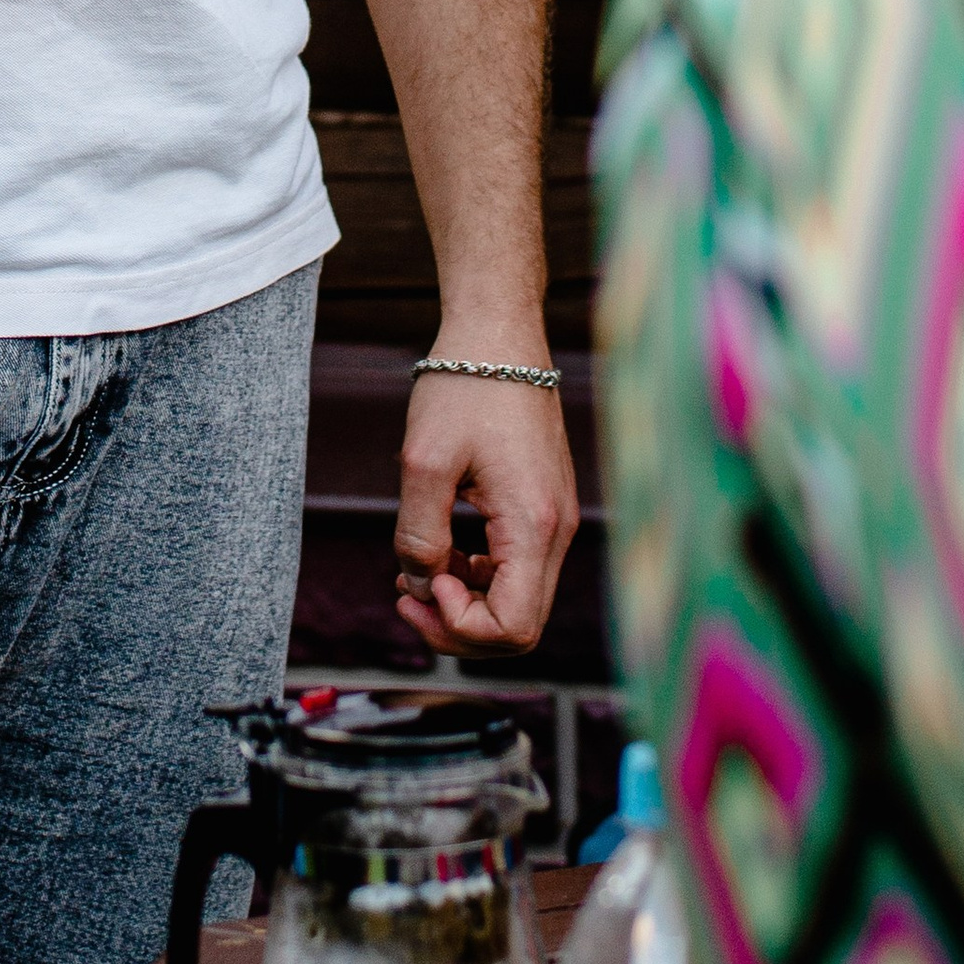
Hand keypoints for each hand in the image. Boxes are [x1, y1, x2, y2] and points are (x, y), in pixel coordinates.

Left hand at [391, 363, 579, 657]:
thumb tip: (421, 584)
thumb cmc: (463, 388)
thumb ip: (418, 534)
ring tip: (415, 575)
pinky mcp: (545, 508)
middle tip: (406, 597)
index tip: (420, 583)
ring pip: (520, 601)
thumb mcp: (424, 463)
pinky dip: (480, 578)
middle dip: (460, 627)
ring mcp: (556, 521)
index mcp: (533, 525)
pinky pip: (520, 570)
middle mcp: (557, 531)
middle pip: (521, 627)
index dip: (460, 626)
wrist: (499, 335)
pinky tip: (442, 555)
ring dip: (468, 604)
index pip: (514, 628)